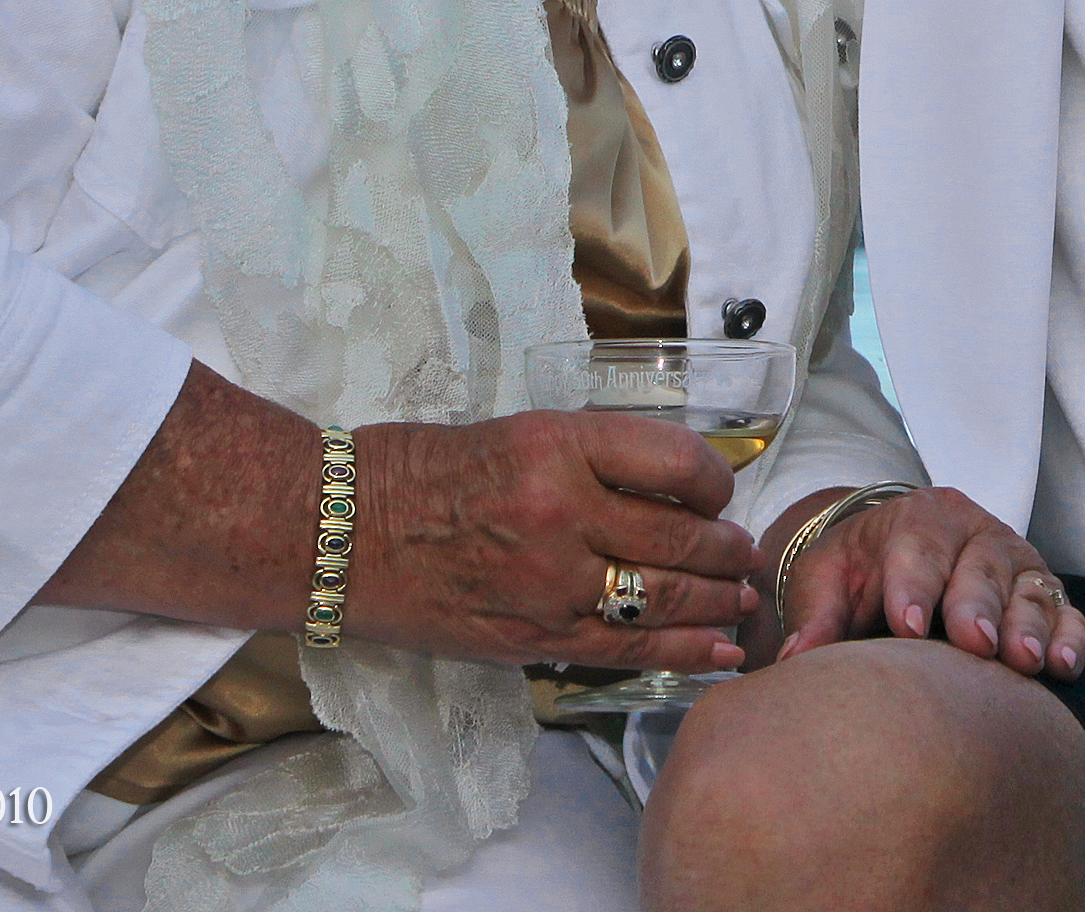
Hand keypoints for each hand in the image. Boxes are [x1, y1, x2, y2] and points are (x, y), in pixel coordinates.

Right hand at [348, 409, 760, 672]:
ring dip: (716, 599)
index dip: (714, 481)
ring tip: (741, 599)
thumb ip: (592, 458)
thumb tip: (667, 486)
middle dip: (727, 550)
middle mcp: (561, 511)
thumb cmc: (421, 471)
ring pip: (664, 596)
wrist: (340, 532)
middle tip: (745, 554)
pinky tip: (717, 651)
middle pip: (679, 534)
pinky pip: (627, 648)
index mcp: (558, 445)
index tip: (719, 491)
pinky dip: (682, 651)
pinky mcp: (532, 637)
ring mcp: (548, 582)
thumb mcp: (518, 433)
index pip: (675, 460)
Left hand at [754, 486, 1084, 678]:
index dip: (914, 585)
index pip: (917, 547)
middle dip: (976, 606)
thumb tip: (794, 661)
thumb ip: (817, 616)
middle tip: (974, 645)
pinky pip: (1064, 612)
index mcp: (919, 518)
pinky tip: (1063, 668)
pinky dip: (1069, 637)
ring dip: (1029, 625)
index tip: (907, 627)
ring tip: (1025, 662)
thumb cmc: (861, 573)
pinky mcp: (1043, 594)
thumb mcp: (830, 580)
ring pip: (1027, 589)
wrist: (899, 563)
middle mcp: (975, 533)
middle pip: (980, 567)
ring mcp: (1015, 562)